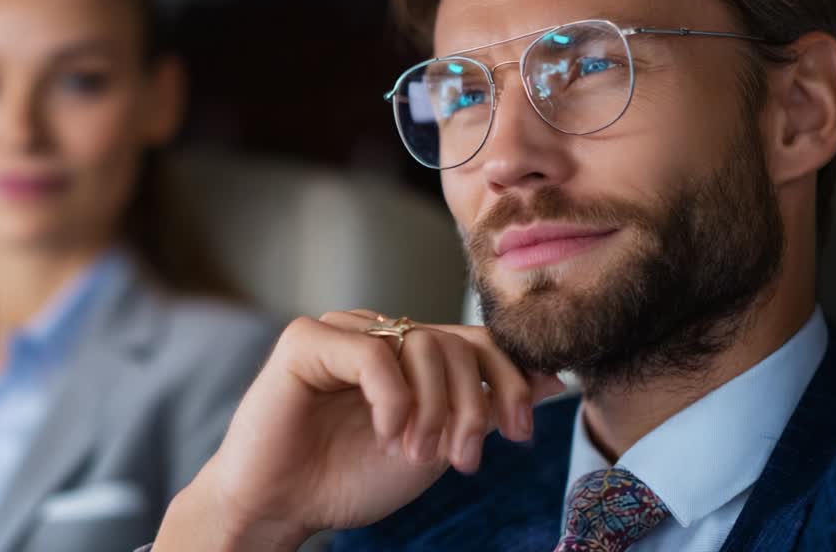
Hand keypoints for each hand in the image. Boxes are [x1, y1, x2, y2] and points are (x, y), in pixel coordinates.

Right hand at [153, 310, 564, 550]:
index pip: (477, 342)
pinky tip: (388, 433)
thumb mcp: (436, 447)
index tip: (520, 431)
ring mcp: (342, 330)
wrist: (280, 505)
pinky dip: (393, 398)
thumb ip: (483, 409)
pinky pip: (372, 353)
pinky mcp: (306, 340)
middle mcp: (379, 333)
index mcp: (409, 355)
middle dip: (472, 407)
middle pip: (456, 344)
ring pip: (420, 344)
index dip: (509, 380)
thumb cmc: (348, 478)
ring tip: (418, 455)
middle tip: (462, 461)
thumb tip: (555, 378)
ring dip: (434, 409)